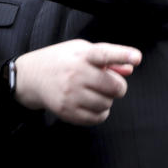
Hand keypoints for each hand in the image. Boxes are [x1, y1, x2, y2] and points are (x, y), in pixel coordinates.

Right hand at [14, 40, 140, 125]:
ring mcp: (71, 95)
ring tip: (95, 92)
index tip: (136, 57)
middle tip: (109, 84)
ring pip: (108, 104)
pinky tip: (91, 103)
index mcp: (81, 55)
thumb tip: (129, 68)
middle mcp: (76, 74)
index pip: (103, 54)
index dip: (122, 55)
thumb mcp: (80, 50)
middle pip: (115, 86)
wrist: (31, 77)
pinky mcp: (68, 111)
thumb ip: (107, 57)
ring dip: (107, 100)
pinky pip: (98, 118)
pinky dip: (101, 112)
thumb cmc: (61, 61)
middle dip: (118, 86)